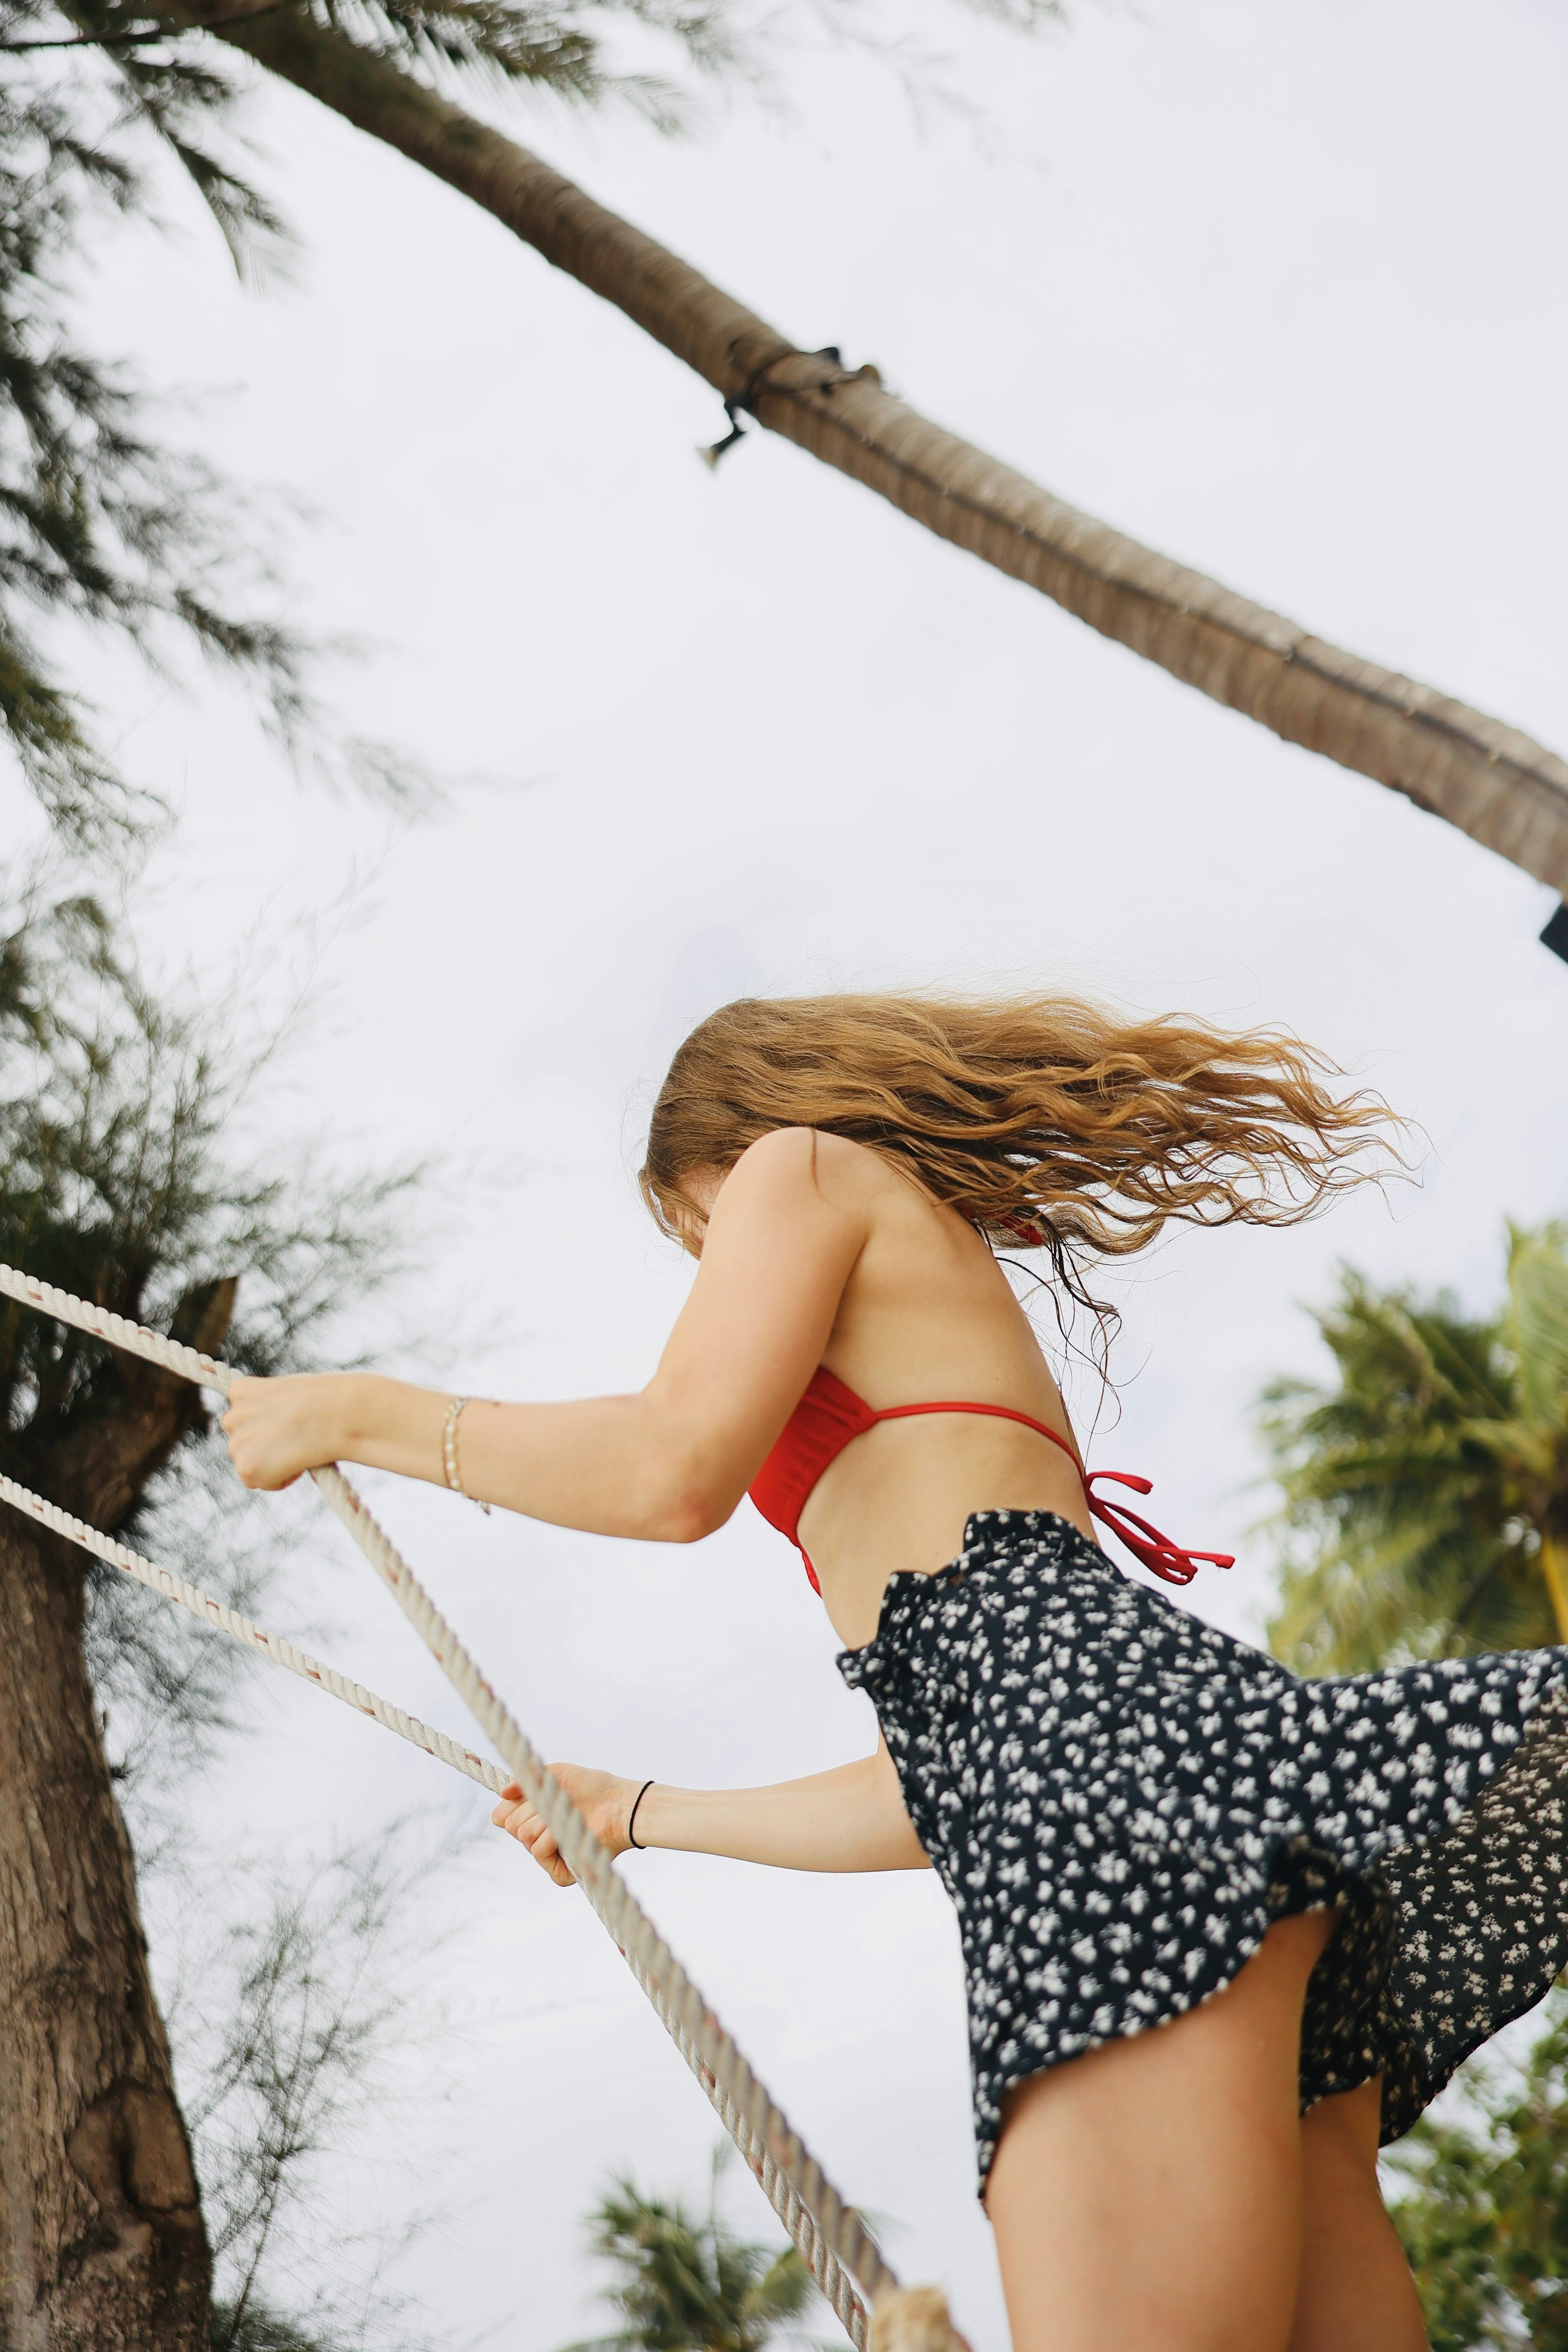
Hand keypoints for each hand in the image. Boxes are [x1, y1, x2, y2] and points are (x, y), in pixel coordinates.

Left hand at [222, 1371, 359, 1490]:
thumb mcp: (291, 1392)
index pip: (245, 1418)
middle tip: (297, 1442)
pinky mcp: (247, 1468)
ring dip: (272, 1462)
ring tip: (299, 1450)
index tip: (290, 1426)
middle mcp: (231, 1417)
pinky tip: (298, 1462)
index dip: (271, 1426)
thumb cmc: (327, 1400)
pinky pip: (261, 1482)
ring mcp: (236, 1444)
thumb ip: (271, 1407)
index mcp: (240, 1392)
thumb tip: (273, 1429)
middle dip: (266, 1446)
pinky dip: (280, 1478)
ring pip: (250, 1463)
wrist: (336, 1414)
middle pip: (244, 1443)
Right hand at [490, 1765, 642, 1886]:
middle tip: (556, 1802)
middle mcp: (537, 1838)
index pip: (500, 1817)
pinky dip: (552, 1838)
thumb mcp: (554, 1774)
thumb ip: (526, 1779)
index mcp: (532, 1818)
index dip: (513, 1803)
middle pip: (512, 1825)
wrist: (617, 1803)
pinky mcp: (562, 1870)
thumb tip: (503, 1792)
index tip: (533, 1792)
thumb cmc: (590, 1786)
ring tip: (568, 1814)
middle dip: (532, 1807)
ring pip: (525, 1836)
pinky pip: (539, 1852)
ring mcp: (549, 1855)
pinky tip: (569, 1830)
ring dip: (546, 1819)